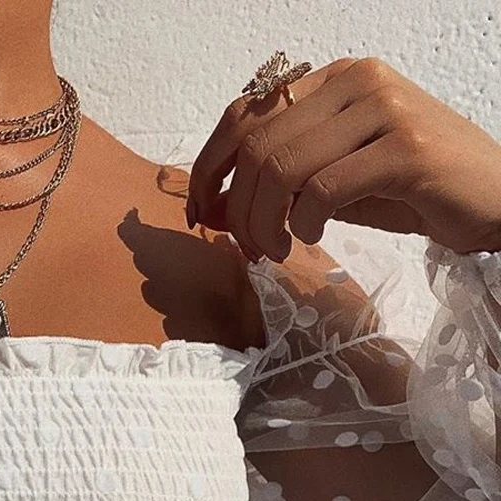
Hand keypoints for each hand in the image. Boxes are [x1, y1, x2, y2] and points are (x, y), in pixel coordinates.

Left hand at [185, 55, 500, 261]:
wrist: (491, 201)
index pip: (245, 114)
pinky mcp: (406, 150)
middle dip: (237, 208)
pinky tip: (312, 238)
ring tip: (278, 249)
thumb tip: (210, 207)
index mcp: (335, 80)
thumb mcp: (331, 183)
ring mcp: (384, 110)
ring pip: (282, 167)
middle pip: (256, 146)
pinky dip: (303, 224)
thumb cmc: (408, 192)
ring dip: (265, 222)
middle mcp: (358, 82)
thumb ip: (277, 185)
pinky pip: (323, 189)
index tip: (201, 214)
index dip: (208, 168)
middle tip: (248, 247)